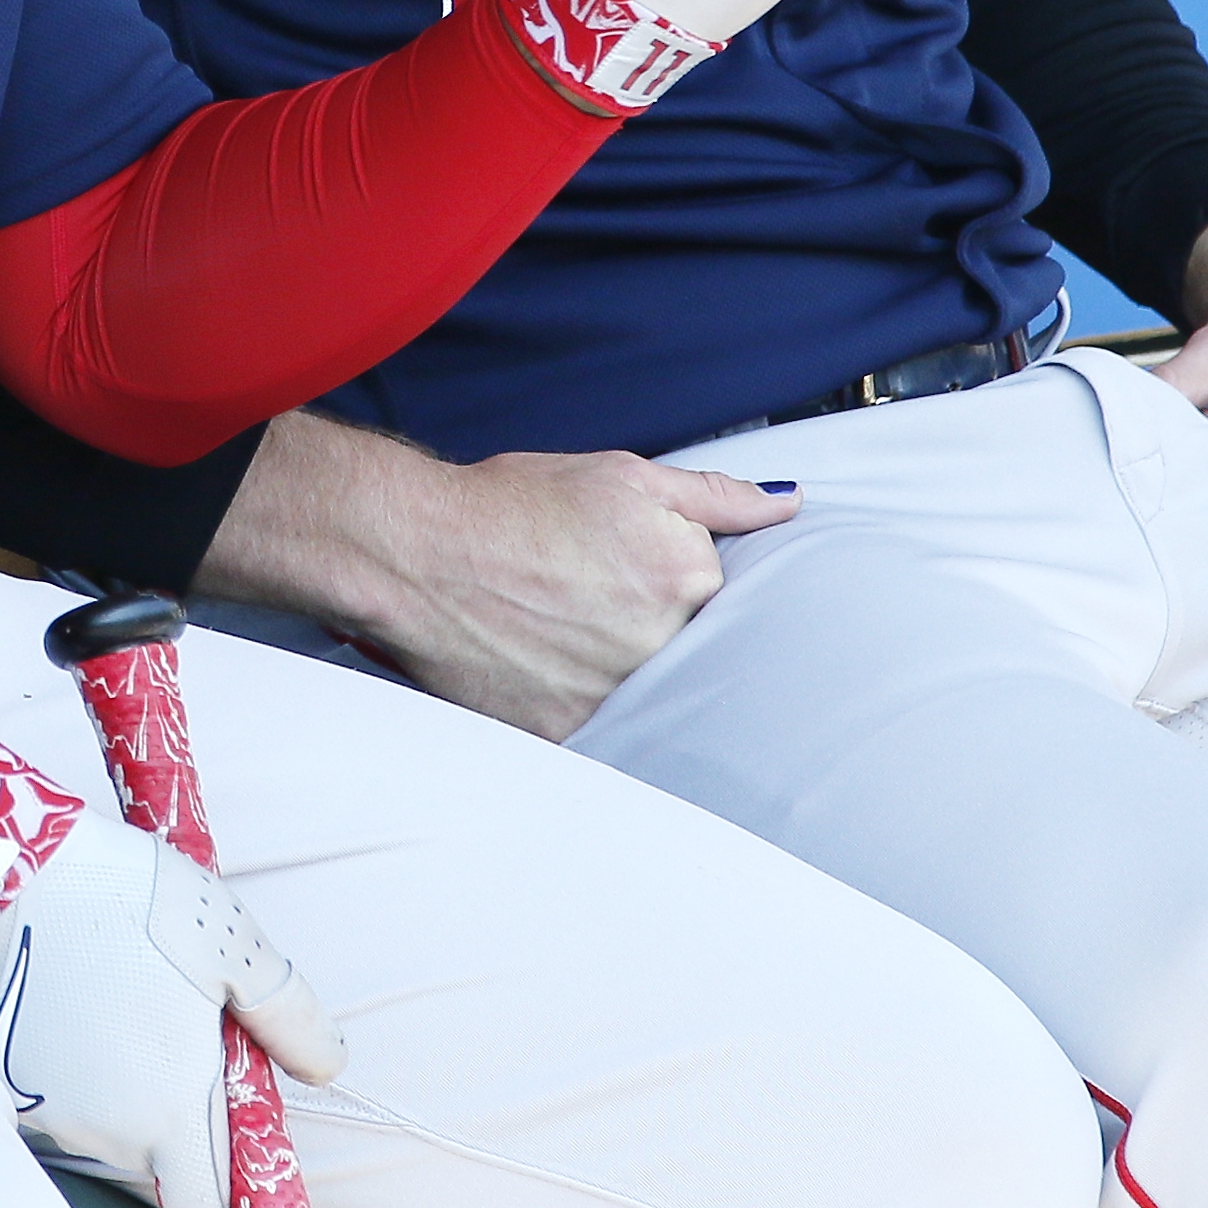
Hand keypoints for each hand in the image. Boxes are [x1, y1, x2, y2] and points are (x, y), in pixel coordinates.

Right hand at [0, 733, 342, 1207]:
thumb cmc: (126, 901)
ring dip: (123, 1087)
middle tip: (180, 1036)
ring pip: (106, 1124)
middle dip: (178, 1117)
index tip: (243, 1171)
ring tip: (121, 999)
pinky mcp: (6, 1081)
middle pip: (158, 1157)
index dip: (233, 1202)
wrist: (3, 872)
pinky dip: (74, 1065)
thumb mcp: (233, 944)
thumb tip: (327, 1068)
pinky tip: (74, 1000)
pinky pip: (56, 1093)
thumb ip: (289, 1017)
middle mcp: (108, 1131)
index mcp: (172, 1109)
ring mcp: (50, 1110)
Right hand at [198, 413, 798, 740]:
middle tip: (592, 603)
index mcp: (687, 576)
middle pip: (688, 651)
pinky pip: (599, 730)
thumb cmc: (514, 505)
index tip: (638, 577)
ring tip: (566, 633)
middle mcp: (660, 643)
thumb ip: (716, 496)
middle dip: (652, 629)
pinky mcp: (567, 731)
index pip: (722, 598)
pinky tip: (546, 666)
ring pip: (647, 693)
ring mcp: (614, 694)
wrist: (419, 551)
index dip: (681, 586)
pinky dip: (581, 701)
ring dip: (619, 669)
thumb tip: (787, 507)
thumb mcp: (624, 476)